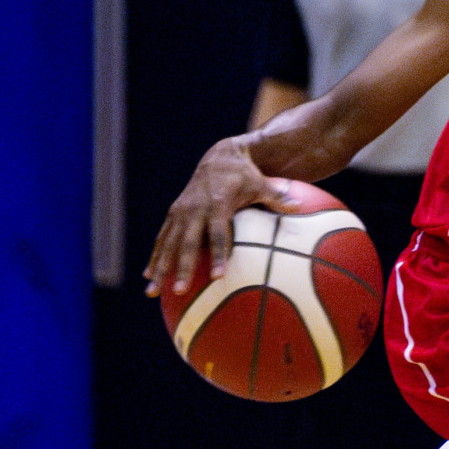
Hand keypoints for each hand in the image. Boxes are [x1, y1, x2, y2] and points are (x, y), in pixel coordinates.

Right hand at [143, 138, 299, 295]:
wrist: (219, 157)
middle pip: (187, 243)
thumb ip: (278, 197)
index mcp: (218, 203)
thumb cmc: (245, 174)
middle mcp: (195, 209)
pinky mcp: (173, 214)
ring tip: (152, 292)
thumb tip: (299, 207)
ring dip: (160, 268)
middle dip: (182, 268)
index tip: (218, 275)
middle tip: (179, 290)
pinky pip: (162, 238)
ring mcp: (181, 212)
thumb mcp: (262, 183)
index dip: (218, 254)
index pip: (218, 233)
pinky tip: (148, 277)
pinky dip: (154, 256)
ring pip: (168, 244)